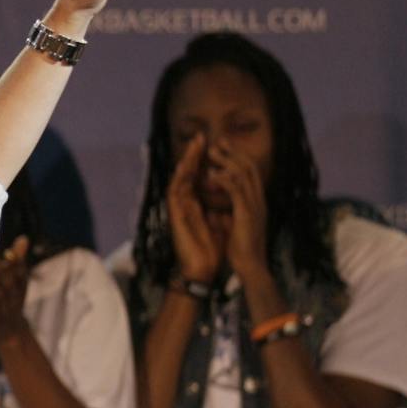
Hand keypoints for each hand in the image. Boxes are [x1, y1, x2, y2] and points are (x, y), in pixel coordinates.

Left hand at [0, 236, 35, 349]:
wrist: (10, 332)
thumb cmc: (12, 299)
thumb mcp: (17, 280)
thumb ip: (18, 260)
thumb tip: (24, 237)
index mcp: (19, 287)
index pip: (20, 273)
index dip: (16, 263)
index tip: (9, 251)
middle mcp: (14, 297)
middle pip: (11, 284)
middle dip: (4, 272)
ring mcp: (5, 309)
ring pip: (1, 296)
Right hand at [164, 135, 222, 284]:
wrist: (203, 271)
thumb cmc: (213, 250)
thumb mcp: (222, 221)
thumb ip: (222, 206)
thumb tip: (231, 193)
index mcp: (197, 204)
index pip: (199, 177)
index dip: (205, 161)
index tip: (214, 145)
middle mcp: (186, 203)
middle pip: (188, 173)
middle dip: (194, 155)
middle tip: (201, 136)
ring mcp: (179, 208)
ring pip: (180, 178)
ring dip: (187, 161)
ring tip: (195, 144)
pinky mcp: (175, 215)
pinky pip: (175, 191)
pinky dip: (180, 178)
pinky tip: (186, 165)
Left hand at [210, 143, 269, 282]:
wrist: (250, 267)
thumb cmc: (242, 250)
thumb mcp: (238, 226)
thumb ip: (233, 214)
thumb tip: (222, 209)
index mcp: (257, 202)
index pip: (251, 173)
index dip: (238, 158)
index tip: (224, 148)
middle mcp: (259, 200)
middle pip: (250, 167)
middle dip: (233, 152)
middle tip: (217, 142)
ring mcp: (255, 205)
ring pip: (243, 173)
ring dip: (226, 161)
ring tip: (211, 153)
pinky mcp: (246, 213)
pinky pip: (235, 188)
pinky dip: (223, 179)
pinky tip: (210, 176)